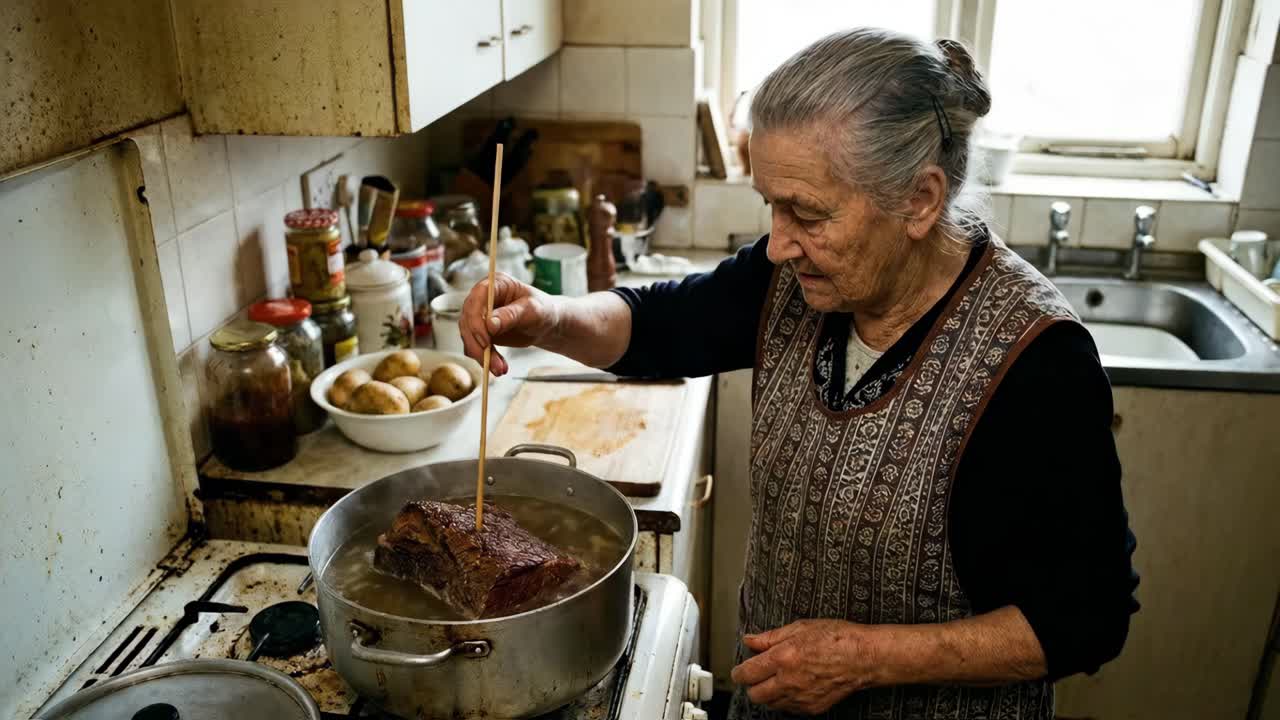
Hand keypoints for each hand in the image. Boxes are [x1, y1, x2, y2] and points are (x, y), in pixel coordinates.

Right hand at [460, 273, 559, 375]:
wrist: (545, 324)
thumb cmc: (542, 310)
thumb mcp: (532, 311)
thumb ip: (511, 315)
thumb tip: (490, 324)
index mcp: (495, 284)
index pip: (477, 297)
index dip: (476, 319)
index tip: (485, 340)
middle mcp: (482, 298)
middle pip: (468, 319)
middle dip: (478, 344)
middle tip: (491, 363)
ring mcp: (478, 315)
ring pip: (469, 336)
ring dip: (481, 355)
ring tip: (499, 370)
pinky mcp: (480, 331)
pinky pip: (474, 346)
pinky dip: (484, 359)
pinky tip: (498, 367)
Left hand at [730, 619, 879, 714]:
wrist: (863, 657)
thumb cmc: (836, 638)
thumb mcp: (800, 627)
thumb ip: (770, 637)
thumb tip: (750, 640)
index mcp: (782, 658)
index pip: (747, 673)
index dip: (739, 672)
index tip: (740, 670)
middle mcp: (788, 681)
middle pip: (755, 695)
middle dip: (752, 685)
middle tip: (757, 675)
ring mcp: (800, 698)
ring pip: (770, 704)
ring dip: (768, 694)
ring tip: (777, 679)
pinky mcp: (812, 708)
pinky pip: (789, 709)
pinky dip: (785, 700)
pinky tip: (793, 686)